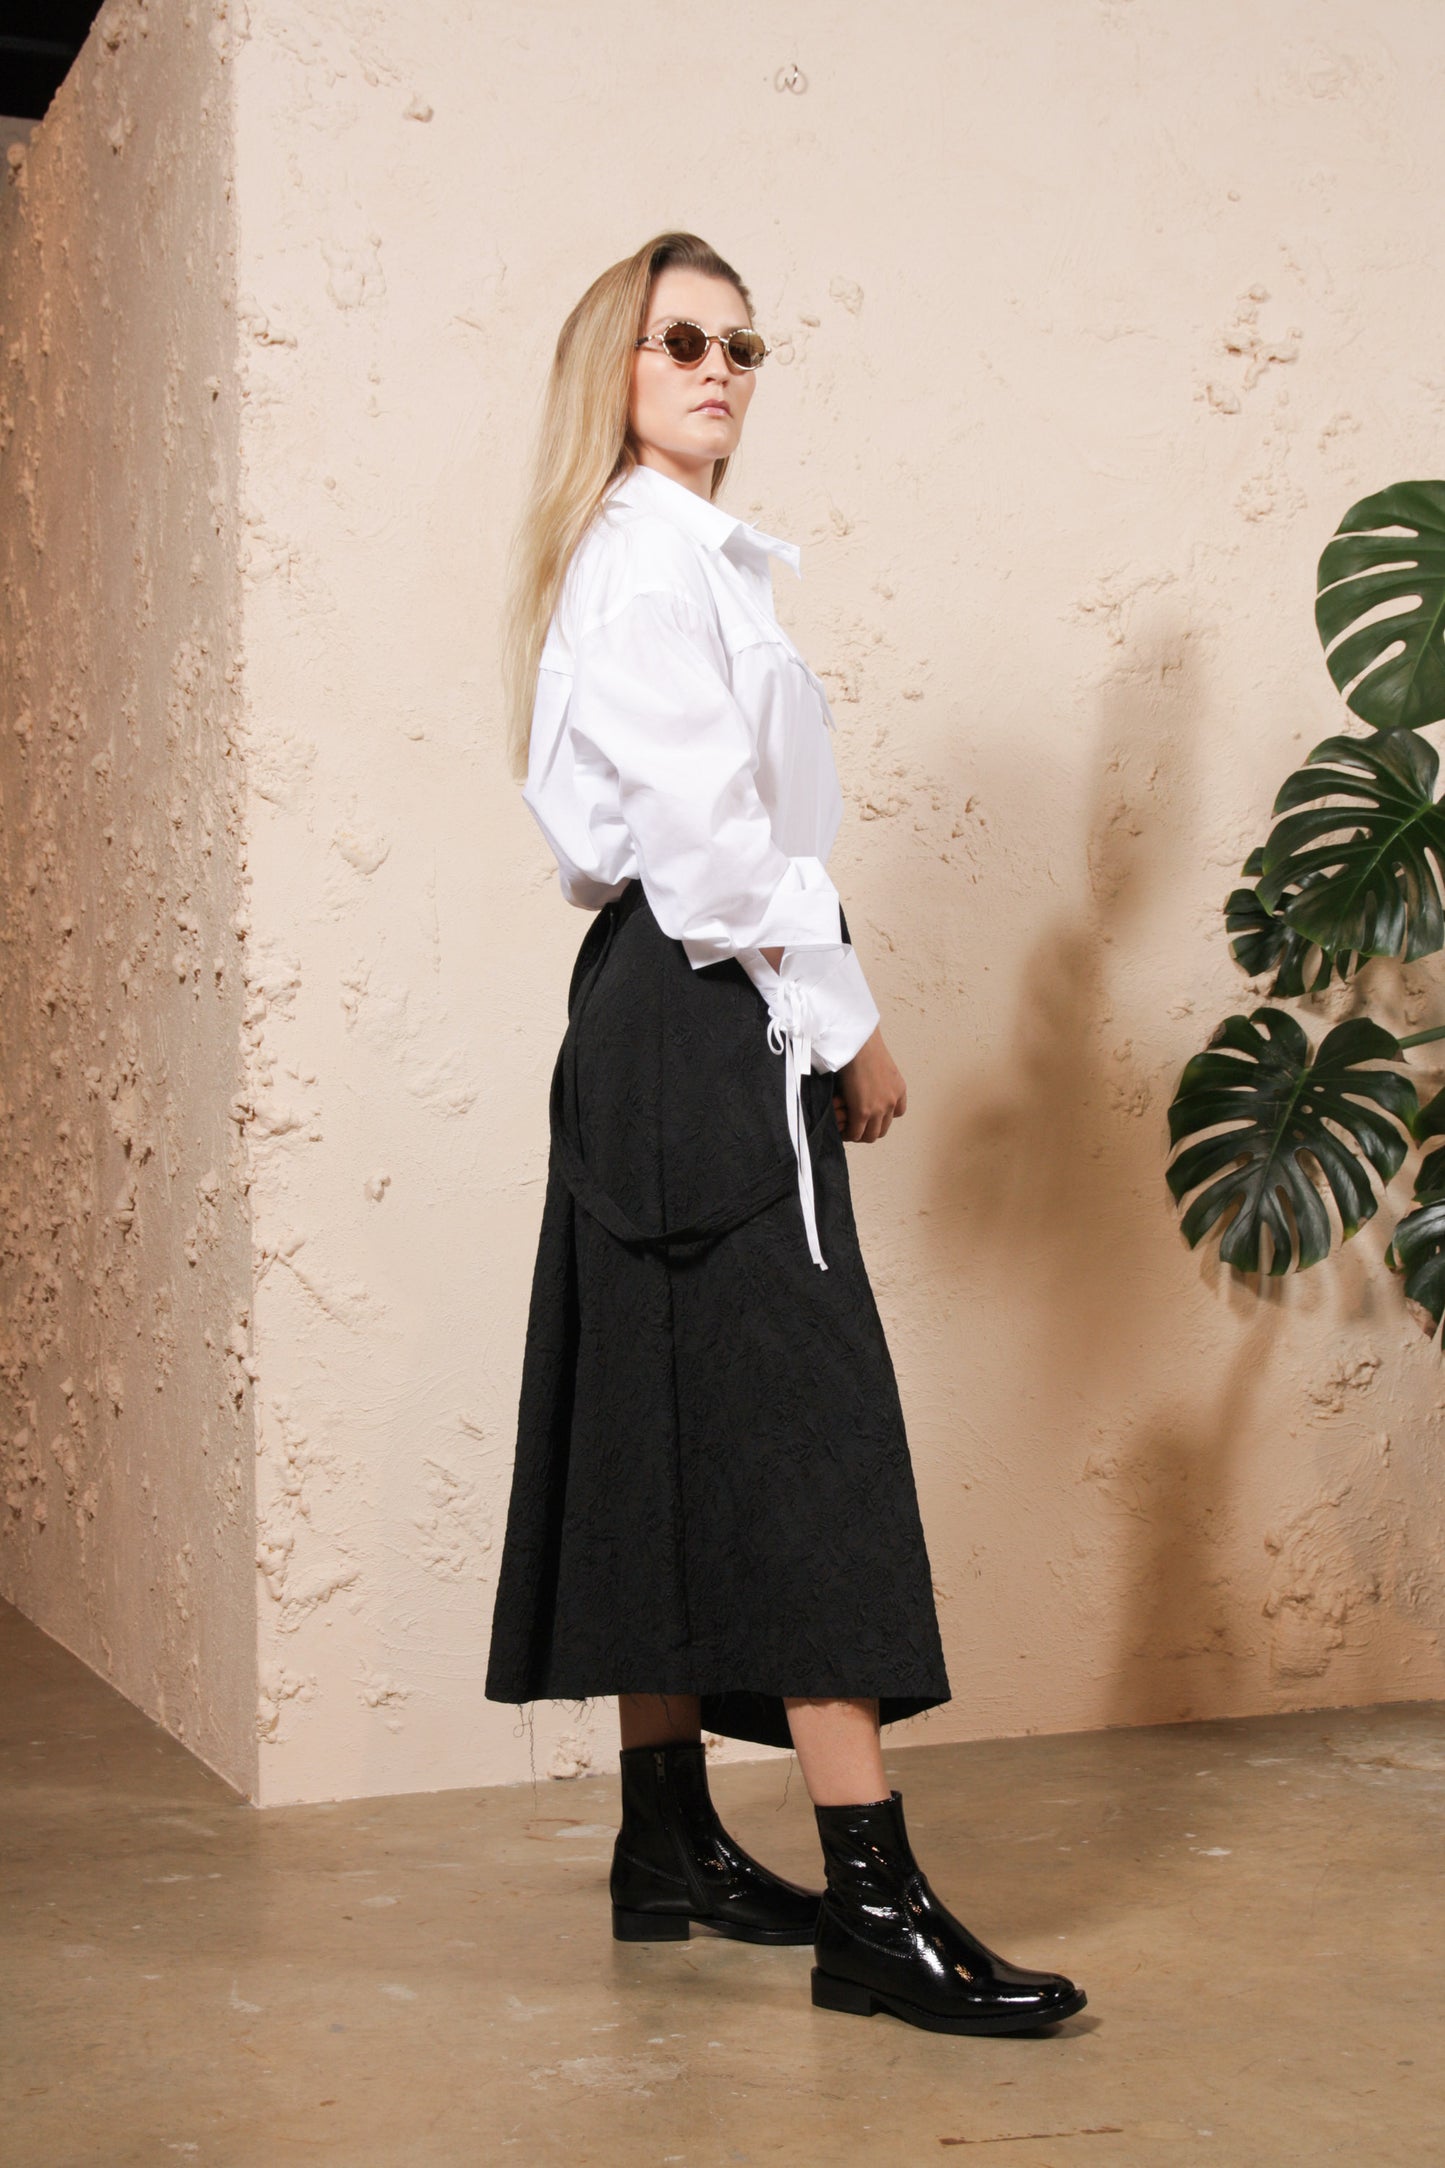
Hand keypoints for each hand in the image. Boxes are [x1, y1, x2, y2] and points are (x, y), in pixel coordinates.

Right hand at [833, 1027, 906, 1142]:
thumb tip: (866, 1086)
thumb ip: (878, 1080)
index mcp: (899, 1089)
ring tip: (845, 1127)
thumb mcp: (880, 1065)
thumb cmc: (863, 1045)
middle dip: (869, 1129)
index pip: (897, 1113)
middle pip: (883, 1128)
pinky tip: (840, 1128)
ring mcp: (879, 1108)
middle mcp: (892, 1101)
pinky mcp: (863, 1112)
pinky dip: (848, 1134)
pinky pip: (856, 1133)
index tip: (869, 1114)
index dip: (882, 1116)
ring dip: (858, 1134)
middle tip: (854, 1124)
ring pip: (871, 1135)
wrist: (858, 1041)